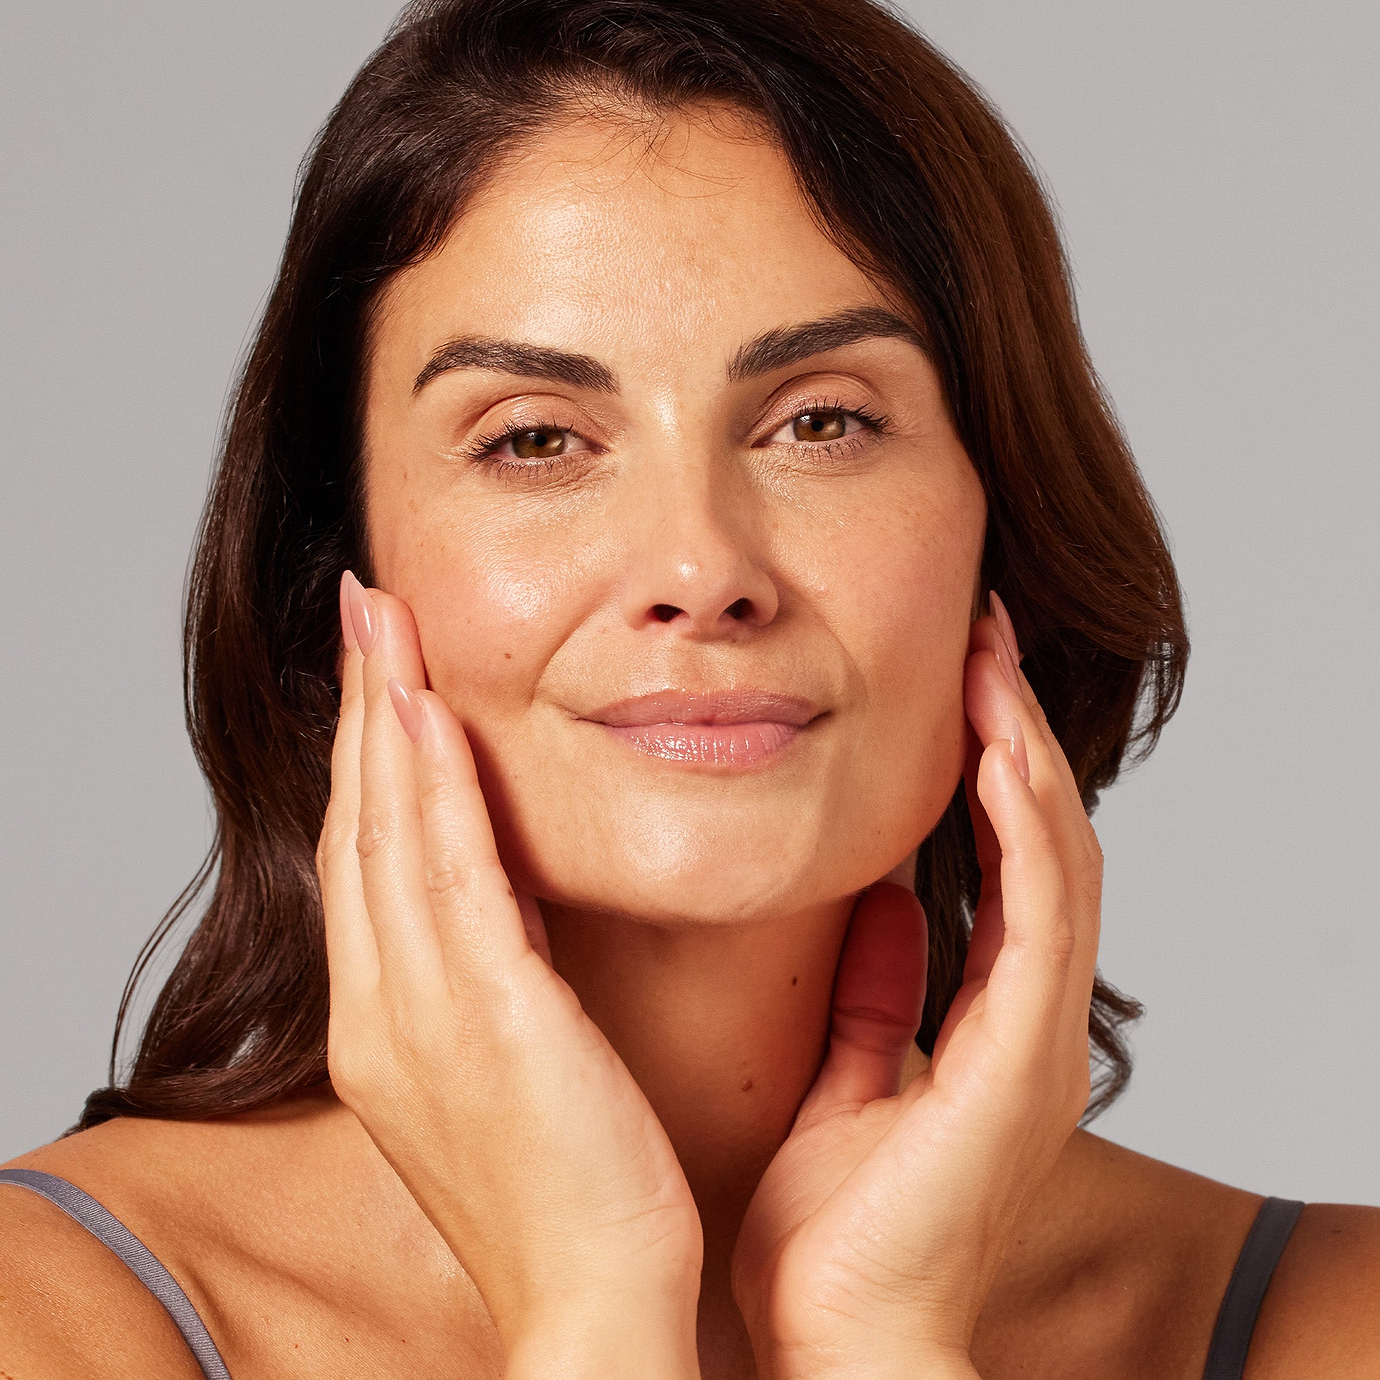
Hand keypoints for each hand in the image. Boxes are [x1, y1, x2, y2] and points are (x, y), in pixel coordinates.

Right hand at [317, 573, 702, 1378]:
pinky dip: (429, 787)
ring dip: (384, 714)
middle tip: (364, 607)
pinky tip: (429, 713)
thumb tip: (510, 920)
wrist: (596, 1306)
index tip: (379, 677)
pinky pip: (447, 876)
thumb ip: (494, 987)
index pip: (366, 862)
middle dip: (359, 708)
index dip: (366, 761)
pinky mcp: (484, 1017)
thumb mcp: (512, 1074)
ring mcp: (419, 1015)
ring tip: (383, 619)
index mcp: (389, 1027)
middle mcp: (382, 1012)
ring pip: (387, 831)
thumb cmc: (572, 1195)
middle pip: (358, 826)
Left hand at [731, 597, 1100, 1378]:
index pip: (998, 866)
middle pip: (1037, 841)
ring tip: (992, 659)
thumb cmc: (830, 1231)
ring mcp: (1035, 1039)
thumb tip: (880, 907)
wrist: (837, 1343)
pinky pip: (1040, 916)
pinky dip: (1024, 829)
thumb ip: (874, 995)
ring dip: (1024, 753)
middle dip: (1011, 732)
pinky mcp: (1022, 1059)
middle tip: (981, 635)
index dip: (982, 769)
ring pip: (1055, 859)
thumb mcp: (845, 1078)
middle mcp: (1024, 1021)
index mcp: (981, 1022)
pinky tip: (995, 754)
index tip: (948, 682)